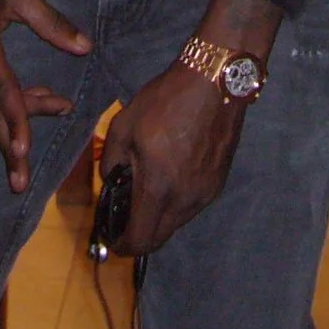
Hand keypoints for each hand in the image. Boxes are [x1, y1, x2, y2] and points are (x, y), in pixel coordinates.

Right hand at [0, 0, 90, 192]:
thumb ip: (50, 22)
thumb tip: (85, 47)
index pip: (3, 93)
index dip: (17, 123)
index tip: (23, 152)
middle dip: (8, 150)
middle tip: (21, 183)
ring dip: (14, 122)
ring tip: (46, 127)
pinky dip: (4, 106)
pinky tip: (30, 102)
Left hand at [101, 0, 282, 256]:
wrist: (215, 82)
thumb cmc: (165, 101)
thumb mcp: (124, 126)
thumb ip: (111, 162)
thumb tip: (111, 183)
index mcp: (158, 188)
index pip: (140, 240)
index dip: (122, 246)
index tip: (112, 239)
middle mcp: (185, 200)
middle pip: (159, 238)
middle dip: (139, 234)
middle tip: (124, 217)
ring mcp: (205, 193)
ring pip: (176, 223)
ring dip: (158, 217)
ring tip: (146, 190)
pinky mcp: (218, 182)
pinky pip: (191, 205)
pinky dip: (175, 203)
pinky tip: (169, 176)